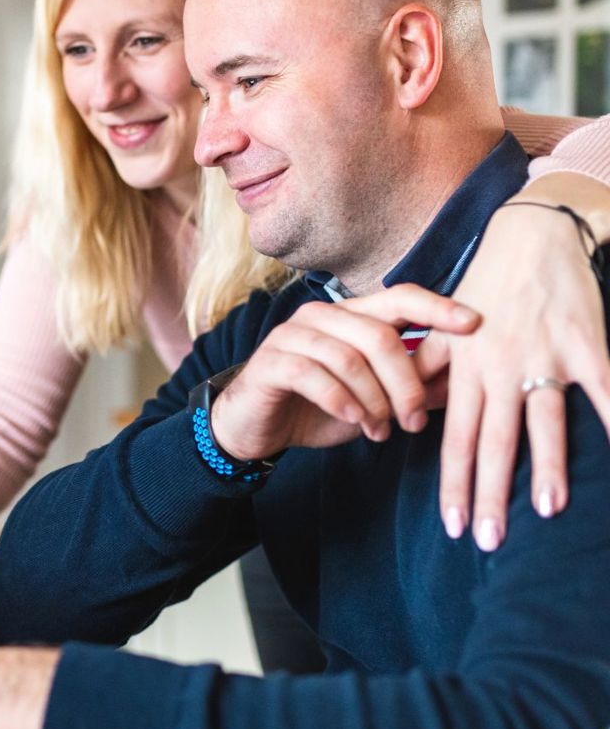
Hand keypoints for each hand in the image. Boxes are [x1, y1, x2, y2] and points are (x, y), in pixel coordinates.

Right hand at [211, 285, 477, 461]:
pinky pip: (314, 375)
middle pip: (379, 335)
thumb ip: (414, 388)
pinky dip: (341, 401)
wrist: (254, 428)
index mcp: (350, 316)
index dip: (436, 307)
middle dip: (405, 383)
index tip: (474, 323)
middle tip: (414, 422)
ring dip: (373, 401)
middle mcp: (320, 317)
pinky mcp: (270, 363)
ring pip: (349, 358)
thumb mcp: (374, 402)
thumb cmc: (317, 408)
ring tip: (381, 431)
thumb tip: (466, 384)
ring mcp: (291, 336)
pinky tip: (355, 422)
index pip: (399, 297)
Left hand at [417, 199, 609, 549]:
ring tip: (547, 510)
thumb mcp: (447, 328)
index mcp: (466, 369)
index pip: (454, 437)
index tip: (451, 523)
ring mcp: (545, 355)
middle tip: (487, 539)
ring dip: (547, 467)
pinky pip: (604, 387)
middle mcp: (500, 367)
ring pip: (545, 421)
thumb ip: (429, 370)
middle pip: (493, 440)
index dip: (453, 482)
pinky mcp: (586, 342)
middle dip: (490, 492)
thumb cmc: (486, 288)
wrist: (530, 236)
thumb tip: (405, 411)